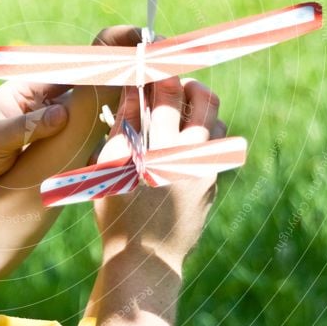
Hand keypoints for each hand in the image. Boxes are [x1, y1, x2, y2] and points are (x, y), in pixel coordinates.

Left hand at [0, 25, 145, 213]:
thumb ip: (27, 125)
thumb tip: (62, 113)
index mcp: (36, 87)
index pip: (81, 59)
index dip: (113, 46)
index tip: (143, 40)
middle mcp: (53, 102)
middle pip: (101, 80)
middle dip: (133, 73)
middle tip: (166, 72)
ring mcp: (62, 126)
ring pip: (104, 111)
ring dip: (128, 107)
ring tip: (157, 105)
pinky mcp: (64, 151)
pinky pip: (95, 140)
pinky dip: (114, 139)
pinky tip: (132, 145)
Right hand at [94, 77, 225, 267]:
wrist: (147, 262)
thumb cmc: (117, 216)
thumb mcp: (110, 171)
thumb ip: (122, 128)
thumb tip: (131, 93)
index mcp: (162, 150)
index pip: (166, 96)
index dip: (159, 73)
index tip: (151, 63)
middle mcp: (192, 156)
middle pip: (205, 100)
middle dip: (187, 83)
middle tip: (170, 83)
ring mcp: (207, 171)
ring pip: (216, 122)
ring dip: (199, 110)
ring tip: (177, 113)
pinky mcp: (212, 184)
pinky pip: (213, 148)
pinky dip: (199, 136)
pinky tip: (178, 145)